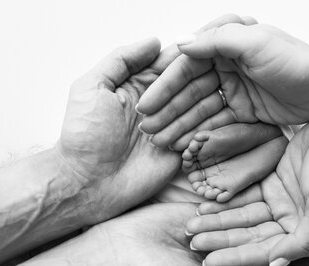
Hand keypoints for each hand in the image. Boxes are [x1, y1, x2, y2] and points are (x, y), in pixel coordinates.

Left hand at [56, 14, 263, 222]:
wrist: (88, 183)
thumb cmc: (84, 136)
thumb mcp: (92, 88)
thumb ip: (121, 60)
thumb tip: (153, 40)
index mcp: (139, 85)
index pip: (168, 64)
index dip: (186, 56)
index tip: (206, 47)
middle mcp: (159, 104)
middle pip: (187, 85)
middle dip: (199, 80)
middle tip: (220, 71)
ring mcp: (171, 127)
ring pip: (198, 108)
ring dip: (204, 104)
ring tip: (221, 95)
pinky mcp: (179, 151)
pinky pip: (201, 136)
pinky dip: (210, 128)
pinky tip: (224, 117)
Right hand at [94, 203, 308, 265]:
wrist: (119, 257)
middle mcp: (233, 257)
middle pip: (278, 240)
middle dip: (305, 227)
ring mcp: (222, 232)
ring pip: (263, 217)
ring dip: (288, 205)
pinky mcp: (208, 211)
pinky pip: (239, 200)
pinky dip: (259, 190)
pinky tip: (279, 179)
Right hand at [137, 21, 308, 147]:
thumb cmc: (297, 61)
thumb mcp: (256, 43)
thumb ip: (217, 40)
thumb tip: (180, 43)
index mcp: (225, 45)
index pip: (186, 67)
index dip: (164, 87)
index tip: (145, 106)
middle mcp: (226, 66)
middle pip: (189, 91)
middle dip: (167, 111)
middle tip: (147, 130)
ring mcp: (235, 90)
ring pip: (200, 109)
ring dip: (179, 125)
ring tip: (159, 141)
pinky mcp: (245, 111)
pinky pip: (216, 123)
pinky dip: (200, 134)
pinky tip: (184, 145)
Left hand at [186, 114, 308, 265]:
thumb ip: (303, 241)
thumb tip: (276, 265)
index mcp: (307, 236)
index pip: (264, 252)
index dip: (236, 257)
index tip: (209, 261)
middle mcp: (292, 224)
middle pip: (249, 236)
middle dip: (221, 240)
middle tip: (193, 242)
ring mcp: (281, 204)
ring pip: (243, 217)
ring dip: (219, 222)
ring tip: (192, 225)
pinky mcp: (273, 185)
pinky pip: (244, 197)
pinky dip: (226, 202)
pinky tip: (206, 206)